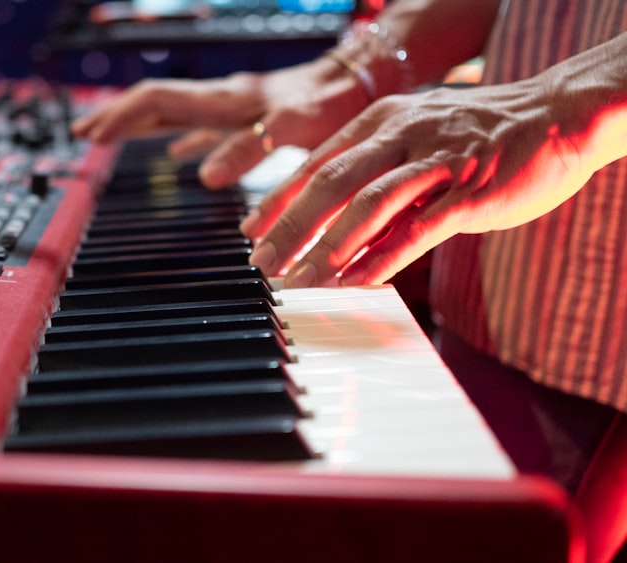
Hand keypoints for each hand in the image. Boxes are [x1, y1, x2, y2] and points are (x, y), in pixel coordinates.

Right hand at [72, 59, 369, 188]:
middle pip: (153, 102)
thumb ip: (247, 150)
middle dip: (114, 116)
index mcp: (224, 100)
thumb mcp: (291, 129)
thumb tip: (202, 176)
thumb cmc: (330, 103)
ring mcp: (230, 108)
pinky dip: (177, 137)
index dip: (121, 117)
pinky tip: (177, 152)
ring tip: (106, 136)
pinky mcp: (246, 118)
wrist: (359, 80)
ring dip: (136, 124)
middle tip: (79, 135)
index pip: (157, 101)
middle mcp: (221, 99)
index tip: (91, 136)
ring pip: (171, 112)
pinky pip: (200, 126)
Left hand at [240, 74, 593, 287]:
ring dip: (329, 246)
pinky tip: (358, 283)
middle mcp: (402, 134)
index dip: (279, 200)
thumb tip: (336, 230)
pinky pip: (418, 228)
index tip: (251, 232)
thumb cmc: (484, 137)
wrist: (561, 115)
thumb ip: (379, 181)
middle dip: (290, 227)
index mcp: (383, 120)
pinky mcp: (470, 190)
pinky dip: (382, 258)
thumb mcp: (419, 145)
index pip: (316, 163)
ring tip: (302, 281)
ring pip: (368, 202)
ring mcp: (437, 160)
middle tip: (262, 264)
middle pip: (331, 182)